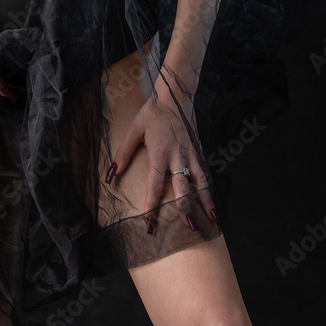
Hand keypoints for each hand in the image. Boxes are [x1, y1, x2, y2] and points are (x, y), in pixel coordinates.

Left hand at [107, 76, 217, 231]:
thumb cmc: (152, 114)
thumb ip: (123, 152)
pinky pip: (205, 173)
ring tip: (214, 221)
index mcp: (159, 152)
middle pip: (183, 187)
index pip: (155, 184)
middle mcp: (177, 156)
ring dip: (206, 202)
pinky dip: (210, 189)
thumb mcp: (134, 130)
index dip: (152, 205)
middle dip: (185, 208)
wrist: (175, 96)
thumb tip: (111, 174)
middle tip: (190, 229)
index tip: (150, 223)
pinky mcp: (199, 150)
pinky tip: (214, 202)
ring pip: (200, 182)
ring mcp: (191, 154)